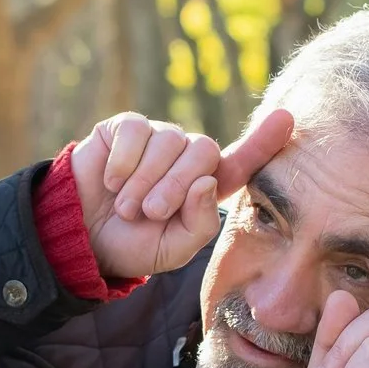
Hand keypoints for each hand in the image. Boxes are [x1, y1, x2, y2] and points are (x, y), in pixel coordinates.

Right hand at [70, 108, 292, 280]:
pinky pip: (137, 130)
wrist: (82, 238)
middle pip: (203, 151)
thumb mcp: (172, 249)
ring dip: (145, 180)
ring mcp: (158, 139)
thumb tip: (207, 181)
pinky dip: (124, 161)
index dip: (264, 141)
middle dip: (176, 186)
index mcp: (206, 187)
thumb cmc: (132, 245)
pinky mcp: (126, 128)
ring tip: (126, 206)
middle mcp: (186, 157)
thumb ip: (199, 224)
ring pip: (169, 141)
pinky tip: (111, 181)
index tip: (286, 118)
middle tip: (150, 213)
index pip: (242, 162)